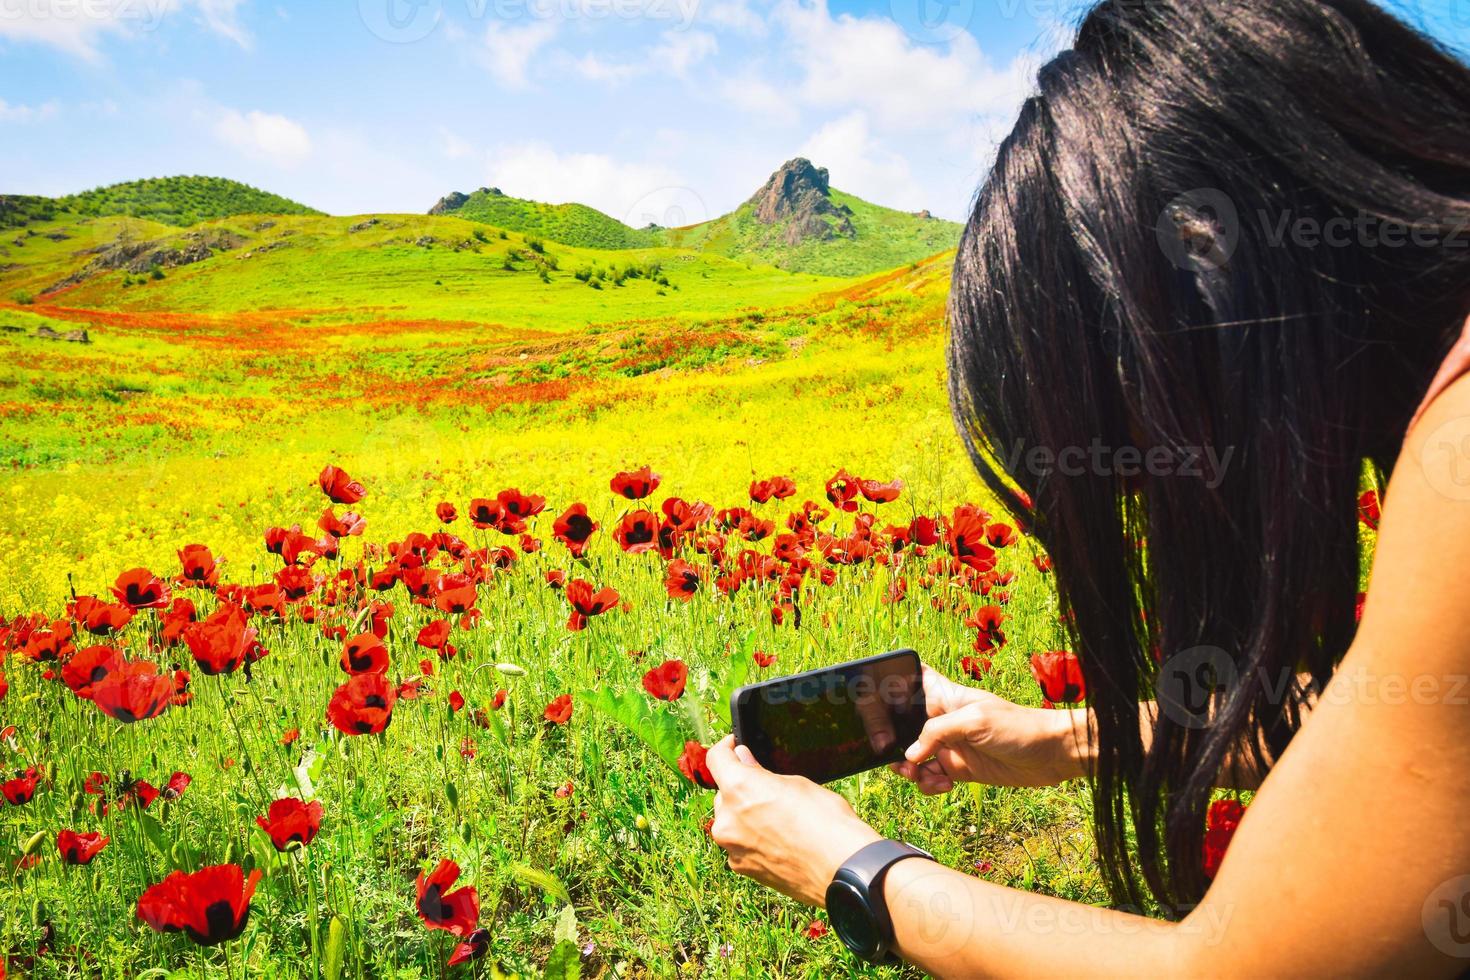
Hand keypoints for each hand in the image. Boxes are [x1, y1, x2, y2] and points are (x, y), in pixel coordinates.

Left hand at [707, 735, 882, 906]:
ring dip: (744, 815)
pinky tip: (778, 840)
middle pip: (723, 793)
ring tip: (778, 819)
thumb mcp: (797, 783)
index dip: (726, 748)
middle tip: (769, 790)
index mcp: (739, 788)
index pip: (716, 758)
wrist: (842, 869)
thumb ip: (762, 773)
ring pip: (730, 821)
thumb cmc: (826, 821)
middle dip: (740, 788)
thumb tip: (744, 761)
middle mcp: (727, 818)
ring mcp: (732, 847)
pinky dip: (751, 838)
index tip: (736, 748)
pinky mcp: (741, 868)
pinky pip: (739, 844)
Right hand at [889, 665, 1084, 792]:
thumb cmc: (1017, 727)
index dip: (893, 688)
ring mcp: (950, 745)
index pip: (913, 682)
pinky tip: (944, 786)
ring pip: (914, 758)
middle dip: (894, 744)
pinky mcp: (959, 769)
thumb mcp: (974, 722)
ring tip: (920, 777)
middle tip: (896, 759)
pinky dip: (930, 785)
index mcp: (946, 698)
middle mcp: (943, 720)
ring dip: (910, 770)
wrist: (1050, 755)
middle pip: (904, 728)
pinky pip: (931, 778)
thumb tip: (908, 755)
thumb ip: (936, 733)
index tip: (875, 703)